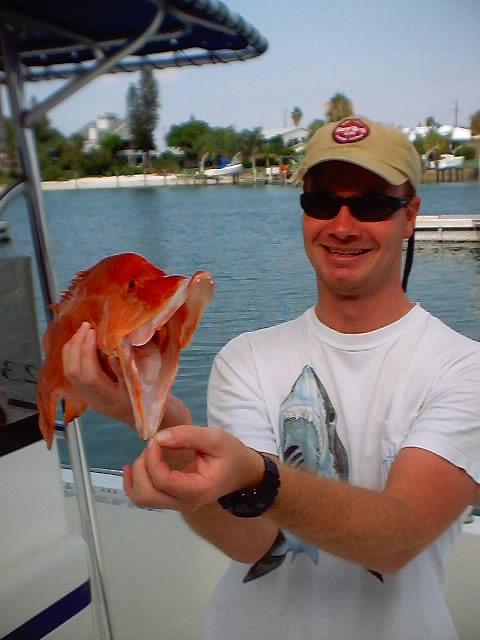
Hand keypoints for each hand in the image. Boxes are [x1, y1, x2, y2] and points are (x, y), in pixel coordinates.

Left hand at [63, 322, 133, 424]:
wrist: (138, 416)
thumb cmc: (142, 400)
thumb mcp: (139, 386)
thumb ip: (126, 372)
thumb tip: (113, 354)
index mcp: (107, 398)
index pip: (90, 374)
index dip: (88, 352)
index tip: (94, 332)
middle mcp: (92, 398)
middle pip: (74, 372)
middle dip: (76, 346)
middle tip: (86, 327)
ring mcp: (86, 395)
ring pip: (69, 372)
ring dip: (72, 349)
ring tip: (82, 331)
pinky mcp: (84, 391)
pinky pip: (72, 371)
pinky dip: (72, 355)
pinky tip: (80, 343)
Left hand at [123, 425, 264, 511]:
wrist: (242, 472)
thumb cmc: (231, 454)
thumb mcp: (215, 439)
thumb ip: (188, 436)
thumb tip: (159, 438)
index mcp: (197, 490)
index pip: (163, 481)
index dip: (153, 458)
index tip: (157, 439)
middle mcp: (184, 503)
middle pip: (147, 494)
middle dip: (142, 467)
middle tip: (153, 446)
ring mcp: (176, 504)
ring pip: (143, 498)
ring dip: (138, 474)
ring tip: (148, 454)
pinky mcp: (171, 499)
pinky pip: (145, 497)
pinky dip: (134, 483)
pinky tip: (134, 467)